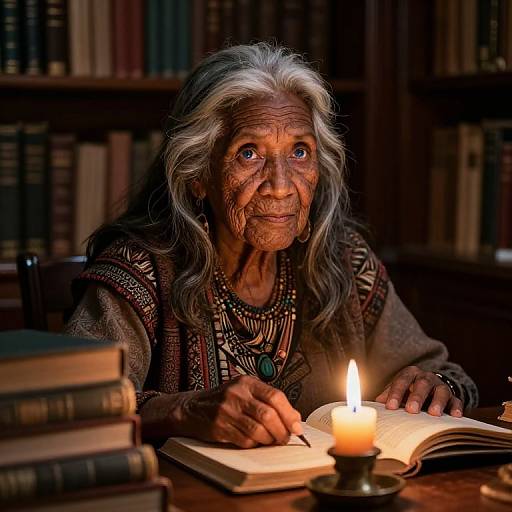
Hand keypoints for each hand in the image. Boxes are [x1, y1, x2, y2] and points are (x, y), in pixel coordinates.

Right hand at [179, 375, 302, 447]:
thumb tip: (295, 418)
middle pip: (268, 415)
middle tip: (285, 438)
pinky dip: (254, 444)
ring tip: (271, 440)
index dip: (289, 414)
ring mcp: (226, 410)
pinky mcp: (219, 427)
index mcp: (247, 382)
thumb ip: (268, 401)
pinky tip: (253, 441)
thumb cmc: (224, 400)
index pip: (275, 396)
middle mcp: (236, 393)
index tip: (297, 427)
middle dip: (281, 431)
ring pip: (258, 430)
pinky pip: (245, 440)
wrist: (192, 408)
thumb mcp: (245, 392)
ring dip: (269, 440)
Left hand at [375, 366, 462, 416]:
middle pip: (422, 384)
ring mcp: (441, 387)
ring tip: (434, 414)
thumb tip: (375, 403)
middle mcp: (426, 377)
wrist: (432, 387)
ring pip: (441, 391)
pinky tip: (455, 416)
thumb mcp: (399, 389)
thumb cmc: (409, 390)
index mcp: (410, 373)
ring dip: (438, 402)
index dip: (396, 393)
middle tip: (411, 410)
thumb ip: (388, 394)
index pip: (401, 381)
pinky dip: (456, 408)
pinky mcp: (454, 397)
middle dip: (416, 397)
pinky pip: (457, 401)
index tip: (390, 407)